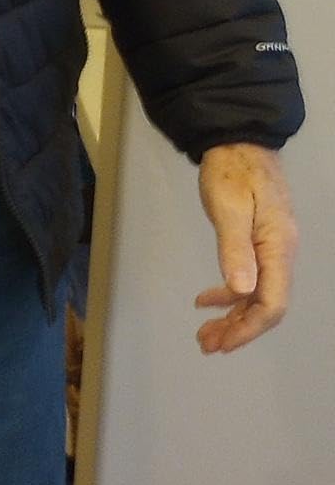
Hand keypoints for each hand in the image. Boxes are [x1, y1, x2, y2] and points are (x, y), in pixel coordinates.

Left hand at [194, 143, 297, 354]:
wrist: (237, 140)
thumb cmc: (232, 171)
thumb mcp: (229, 208)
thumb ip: (234, 249)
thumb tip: (241, 290)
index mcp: (278, 248)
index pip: (272, 303)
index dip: (249, 328)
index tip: (223, 344)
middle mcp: (280, 253)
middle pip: (265, 304)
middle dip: (237, 329)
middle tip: (206, 344)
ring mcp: (270, 247)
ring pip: (255, 294)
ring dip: (231, 316)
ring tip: (204, 333)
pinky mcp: (257, 241)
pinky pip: (248, 277)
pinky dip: (228, 293)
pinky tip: (206, 300)